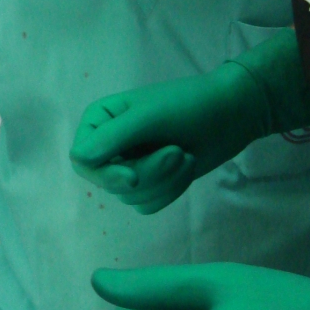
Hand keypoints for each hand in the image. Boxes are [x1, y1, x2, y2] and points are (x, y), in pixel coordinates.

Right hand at [71, 28, 309, 213]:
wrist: (232, 113)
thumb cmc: (189, 105)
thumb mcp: (149, 116)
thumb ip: (112, 136)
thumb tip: (78, 159)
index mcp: (100, 122)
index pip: (82, 160)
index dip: (104, 174)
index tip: (132, 176)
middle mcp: (109, 146)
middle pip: (109, 183)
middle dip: (149, 173)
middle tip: (178, 152)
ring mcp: (130, 165)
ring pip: (131, 197)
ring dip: (165, 181)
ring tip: (185, 155)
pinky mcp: (151, 182)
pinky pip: (148, 204)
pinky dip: (171, 190)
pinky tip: (186, 167)